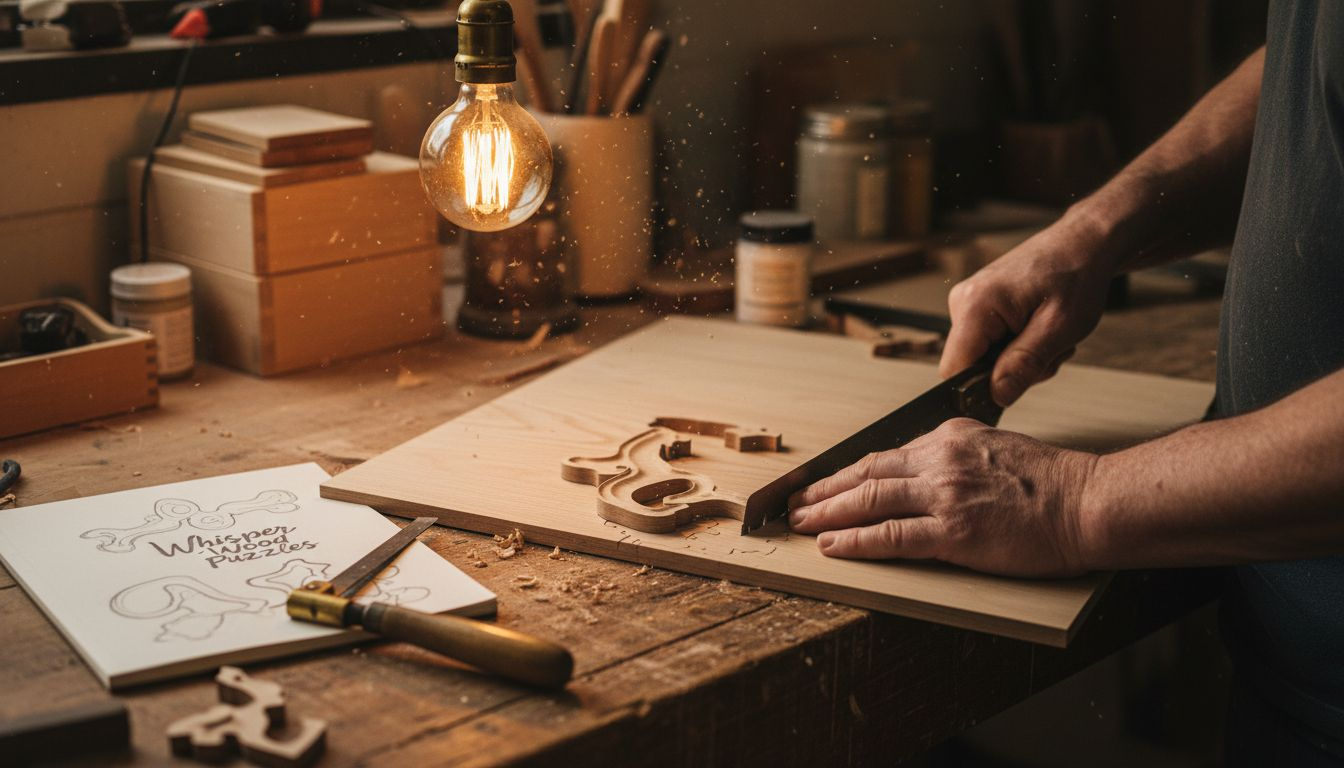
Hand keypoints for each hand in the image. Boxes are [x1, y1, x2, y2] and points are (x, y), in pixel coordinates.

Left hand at [787, 419, 1098, 577]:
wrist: (1088, 502)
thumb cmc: (1051, 481)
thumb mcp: (995, 447)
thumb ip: (955, 455)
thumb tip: (921, 469)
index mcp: (949, 437)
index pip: (883, 454)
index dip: (846, 472)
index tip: (822, 483)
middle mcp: (940, 460)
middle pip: (866, 473)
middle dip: (824, 491)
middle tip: (794, 504)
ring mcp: (945, 495)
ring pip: (870, 500)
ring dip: (828, 513)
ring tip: (801, 524)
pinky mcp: (955, 532)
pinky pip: (892, 537)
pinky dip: (856, 541)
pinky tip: (833, 546)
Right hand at [940, 221, 1116, 406]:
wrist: (1085, 243)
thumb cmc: (1077, 276)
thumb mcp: (1059, 328)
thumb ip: (1024, 364)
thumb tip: (997, 396)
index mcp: (975, 305)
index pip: (954, 370)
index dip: (982, 387)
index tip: (1019, 380)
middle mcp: (962, 301)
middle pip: (971, 365)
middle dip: (1011, 370)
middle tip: (1049, 350)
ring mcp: (969, 301)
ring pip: (983, 357)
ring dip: (1020, 358)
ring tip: (1049, 335)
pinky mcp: (979, 304)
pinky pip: (989, 342)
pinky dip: (1018, 345)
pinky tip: (1039, 328)